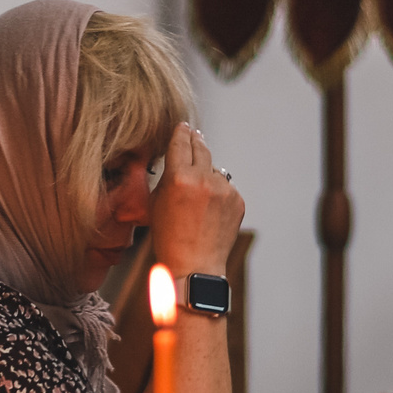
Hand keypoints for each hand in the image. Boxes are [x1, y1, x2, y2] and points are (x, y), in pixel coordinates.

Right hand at [148, 121, 242, 282]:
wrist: (194, 265)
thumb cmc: (169, 239)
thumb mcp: (155, 203)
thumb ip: (167, 178)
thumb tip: (176, 161)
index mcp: (179, 178)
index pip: (180, 143)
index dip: (181, 132)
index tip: (183, 127)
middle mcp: (204, 180)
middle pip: (201, 149)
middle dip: (196, 141)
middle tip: (194, 135)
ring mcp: (224, 190)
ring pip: (214, 170)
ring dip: (207, 175)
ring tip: (197, 196)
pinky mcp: (237, 201)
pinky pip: (226, 188)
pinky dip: (218, 193)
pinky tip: (209, 211)